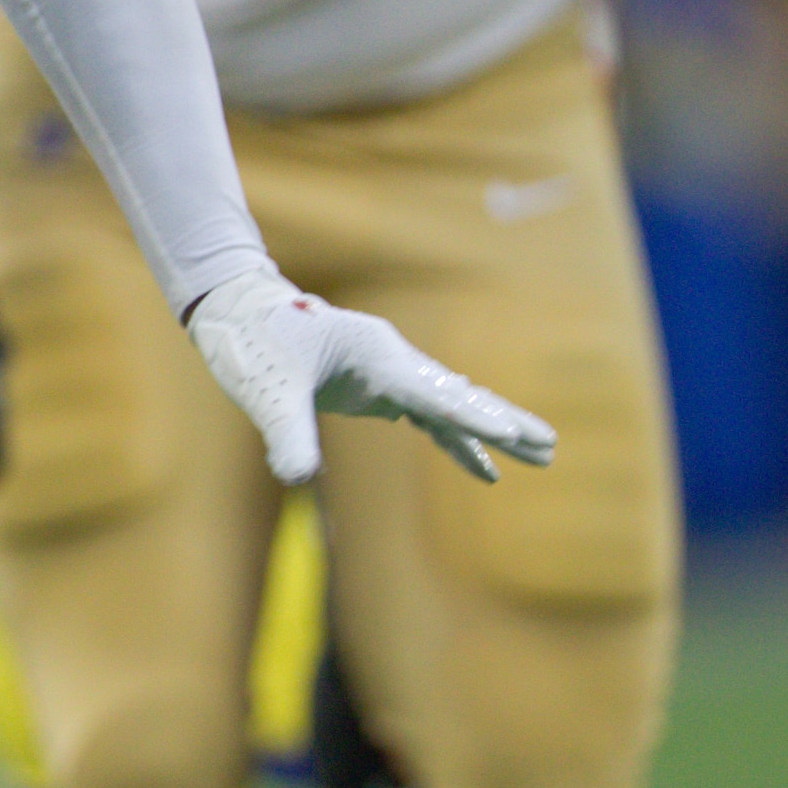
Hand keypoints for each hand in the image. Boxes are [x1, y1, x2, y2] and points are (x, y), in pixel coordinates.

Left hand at [186, 270, 555, 487]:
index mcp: (376, 356)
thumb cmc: (251, 343)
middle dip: (505, 422)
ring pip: (450, 405)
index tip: (512, 433)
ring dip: (491, 430)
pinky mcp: (376, 387)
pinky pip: (428, 415)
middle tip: (551, 446)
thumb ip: (284, 433)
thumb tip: (297, 477)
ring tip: (540, 455)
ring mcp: (388, 372)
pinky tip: (482, 466)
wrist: (236, 310)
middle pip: (460, 396)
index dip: (473, 419)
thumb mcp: (265, 393)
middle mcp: (392, 360)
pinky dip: (457, 438)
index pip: (434, 395)